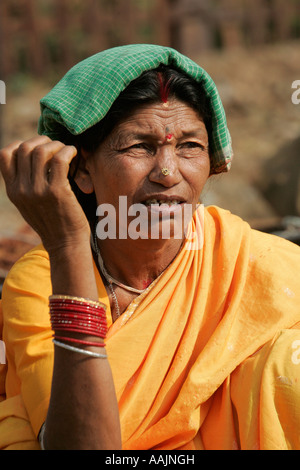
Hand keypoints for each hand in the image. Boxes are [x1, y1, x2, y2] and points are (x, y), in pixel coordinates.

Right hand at [0, 136, 90, 252]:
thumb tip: (32, 156)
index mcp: (13, 191)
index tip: (37, 147)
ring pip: (42, 151)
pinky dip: (68, 151)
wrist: (65, 244)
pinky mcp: (57, 191)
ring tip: (66, 151)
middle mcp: (21, 190)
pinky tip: (74, 154)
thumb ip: (25, 183)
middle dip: (42, 141)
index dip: (21, 143)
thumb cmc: (52, 222)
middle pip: (25, 148)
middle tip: (56, 146)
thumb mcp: (29, 204)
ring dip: (57, 145)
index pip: (5, 155)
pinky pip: (60, 159)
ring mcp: (38, 191)